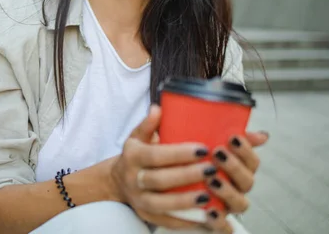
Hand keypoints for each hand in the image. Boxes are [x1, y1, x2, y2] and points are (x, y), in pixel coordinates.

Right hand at [110, 105, 222, 230]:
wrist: (117, 181)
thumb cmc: (136, 154)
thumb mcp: (137, 136)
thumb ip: (149, 124)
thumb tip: (158, 108)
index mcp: (132, 156)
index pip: (156, 155)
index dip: (179, 153)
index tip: (203, 148)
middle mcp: (133, 179)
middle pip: (160, 180)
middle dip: (187, 176)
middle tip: (211, 170)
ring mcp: (138, 200)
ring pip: (162, 204)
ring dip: (186, 201)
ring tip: (209, 196)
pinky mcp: (146, 216)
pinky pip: (165, 221)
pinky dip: (184, 220)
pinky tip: (202, 215)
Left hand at [203, 132, 268, 232]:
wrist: (172, 186)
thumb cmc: (194, 162)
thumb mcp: (204, 144)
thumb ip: (223, 132)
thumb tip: (261, 134)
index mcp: (238, 169)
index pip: (252, 162)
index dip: (246, 151)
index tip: (232, 138)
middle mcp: (236, 188)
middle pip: (247, 181)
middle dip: (235, 167)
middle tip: (218, 154)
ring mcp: (227, 205)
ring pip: (240, 203)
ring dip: (228, 191)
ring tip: (212, 180)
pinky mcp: (215, 221)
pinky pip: (224, 227)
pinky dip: (220, 222)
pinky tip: (210, 212)